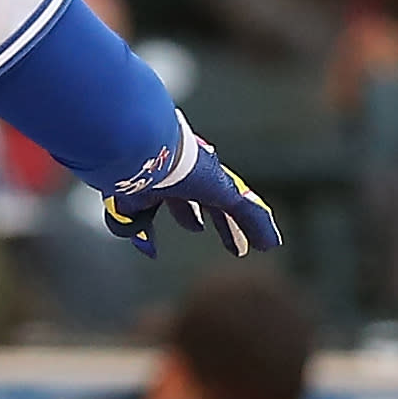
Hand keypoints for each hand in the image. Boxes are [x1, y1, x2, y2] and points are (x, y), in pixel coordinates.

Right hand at [107, 135, 283, 257]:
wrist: (139, 149)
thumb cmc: (127, 174)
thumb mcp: (127, 208)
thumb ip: (137, 229)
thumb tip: (150, 249)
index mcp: (167, 178)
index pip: (181, 200)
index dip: (188, 215)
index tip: (197, 226)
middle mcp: (190, 176)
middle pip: (212, 204)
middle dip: (221, 222)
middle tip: (233, 241)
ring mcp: (209, 180)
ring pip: (234, 208)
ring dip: (244, 228)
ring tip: (262, 245)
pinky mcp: (223, 188)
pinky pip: (247, 211)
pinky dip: (258, 227)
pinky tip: (271, 244)